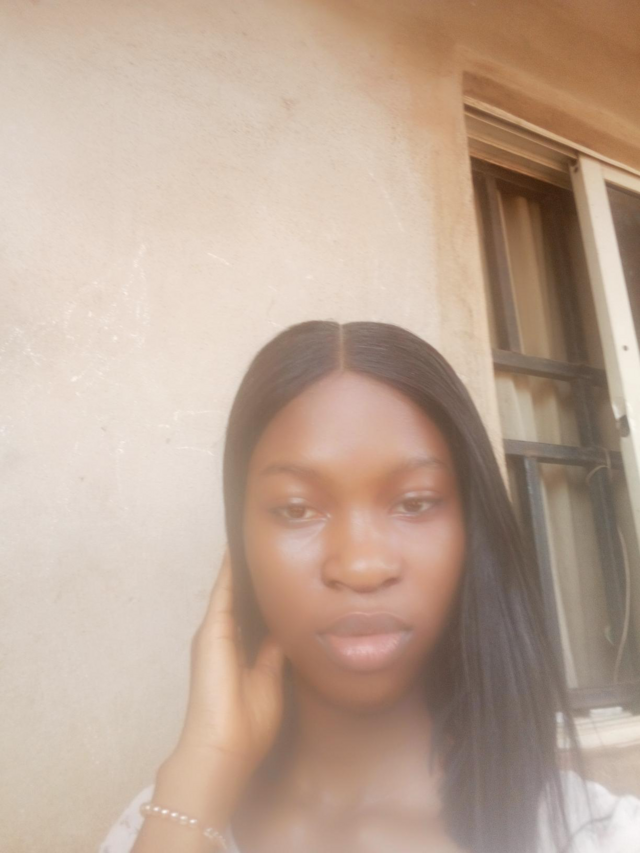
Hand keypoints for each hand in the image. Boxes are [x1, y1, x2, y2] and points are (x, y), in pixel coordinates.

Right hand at [176, 544, 285, 778]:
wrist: (224, 748)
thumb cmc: (248, 724)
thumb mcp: (270, 679)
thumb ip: (274, 651)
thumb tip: (285, 627)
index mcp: (238, 651)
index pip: (252, 613)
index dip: (261, 592)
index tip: (271, 569)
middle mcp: (223, 638)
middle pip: (239, 597)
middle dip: (250, 574)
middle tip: (261, 542)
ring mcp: (214, 633)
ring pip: (229, 590)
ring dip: (238, 567)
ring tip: (248, 536)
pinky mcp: (211, 631)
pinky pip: (223, 592)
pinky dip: (229, 571)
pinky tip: (235, 548)